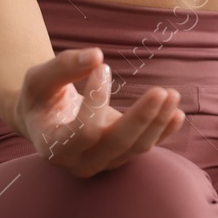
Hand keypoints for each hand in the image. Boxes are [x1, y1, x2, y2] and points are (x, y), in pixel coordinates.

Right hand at [10, 48, 185, 177]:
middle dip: (141, 118)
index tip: (103, 67)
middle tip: (160, 91)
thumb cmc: (40, 97)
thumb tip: (96, 55)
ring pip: (137, 147)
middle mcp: (79, 162)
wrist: (45, 120)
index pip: (83, 131)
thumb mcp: (39, 79)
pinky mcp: (121, 156)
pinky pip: (146, 147)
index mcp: (53, 147)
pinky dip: (163, 131)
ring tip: (172, 94)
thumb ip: (63, 67)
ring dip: (158, 121)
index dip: (97, 100)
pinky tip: (177, 113)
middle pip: (117, 144)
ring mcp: (103, 163)